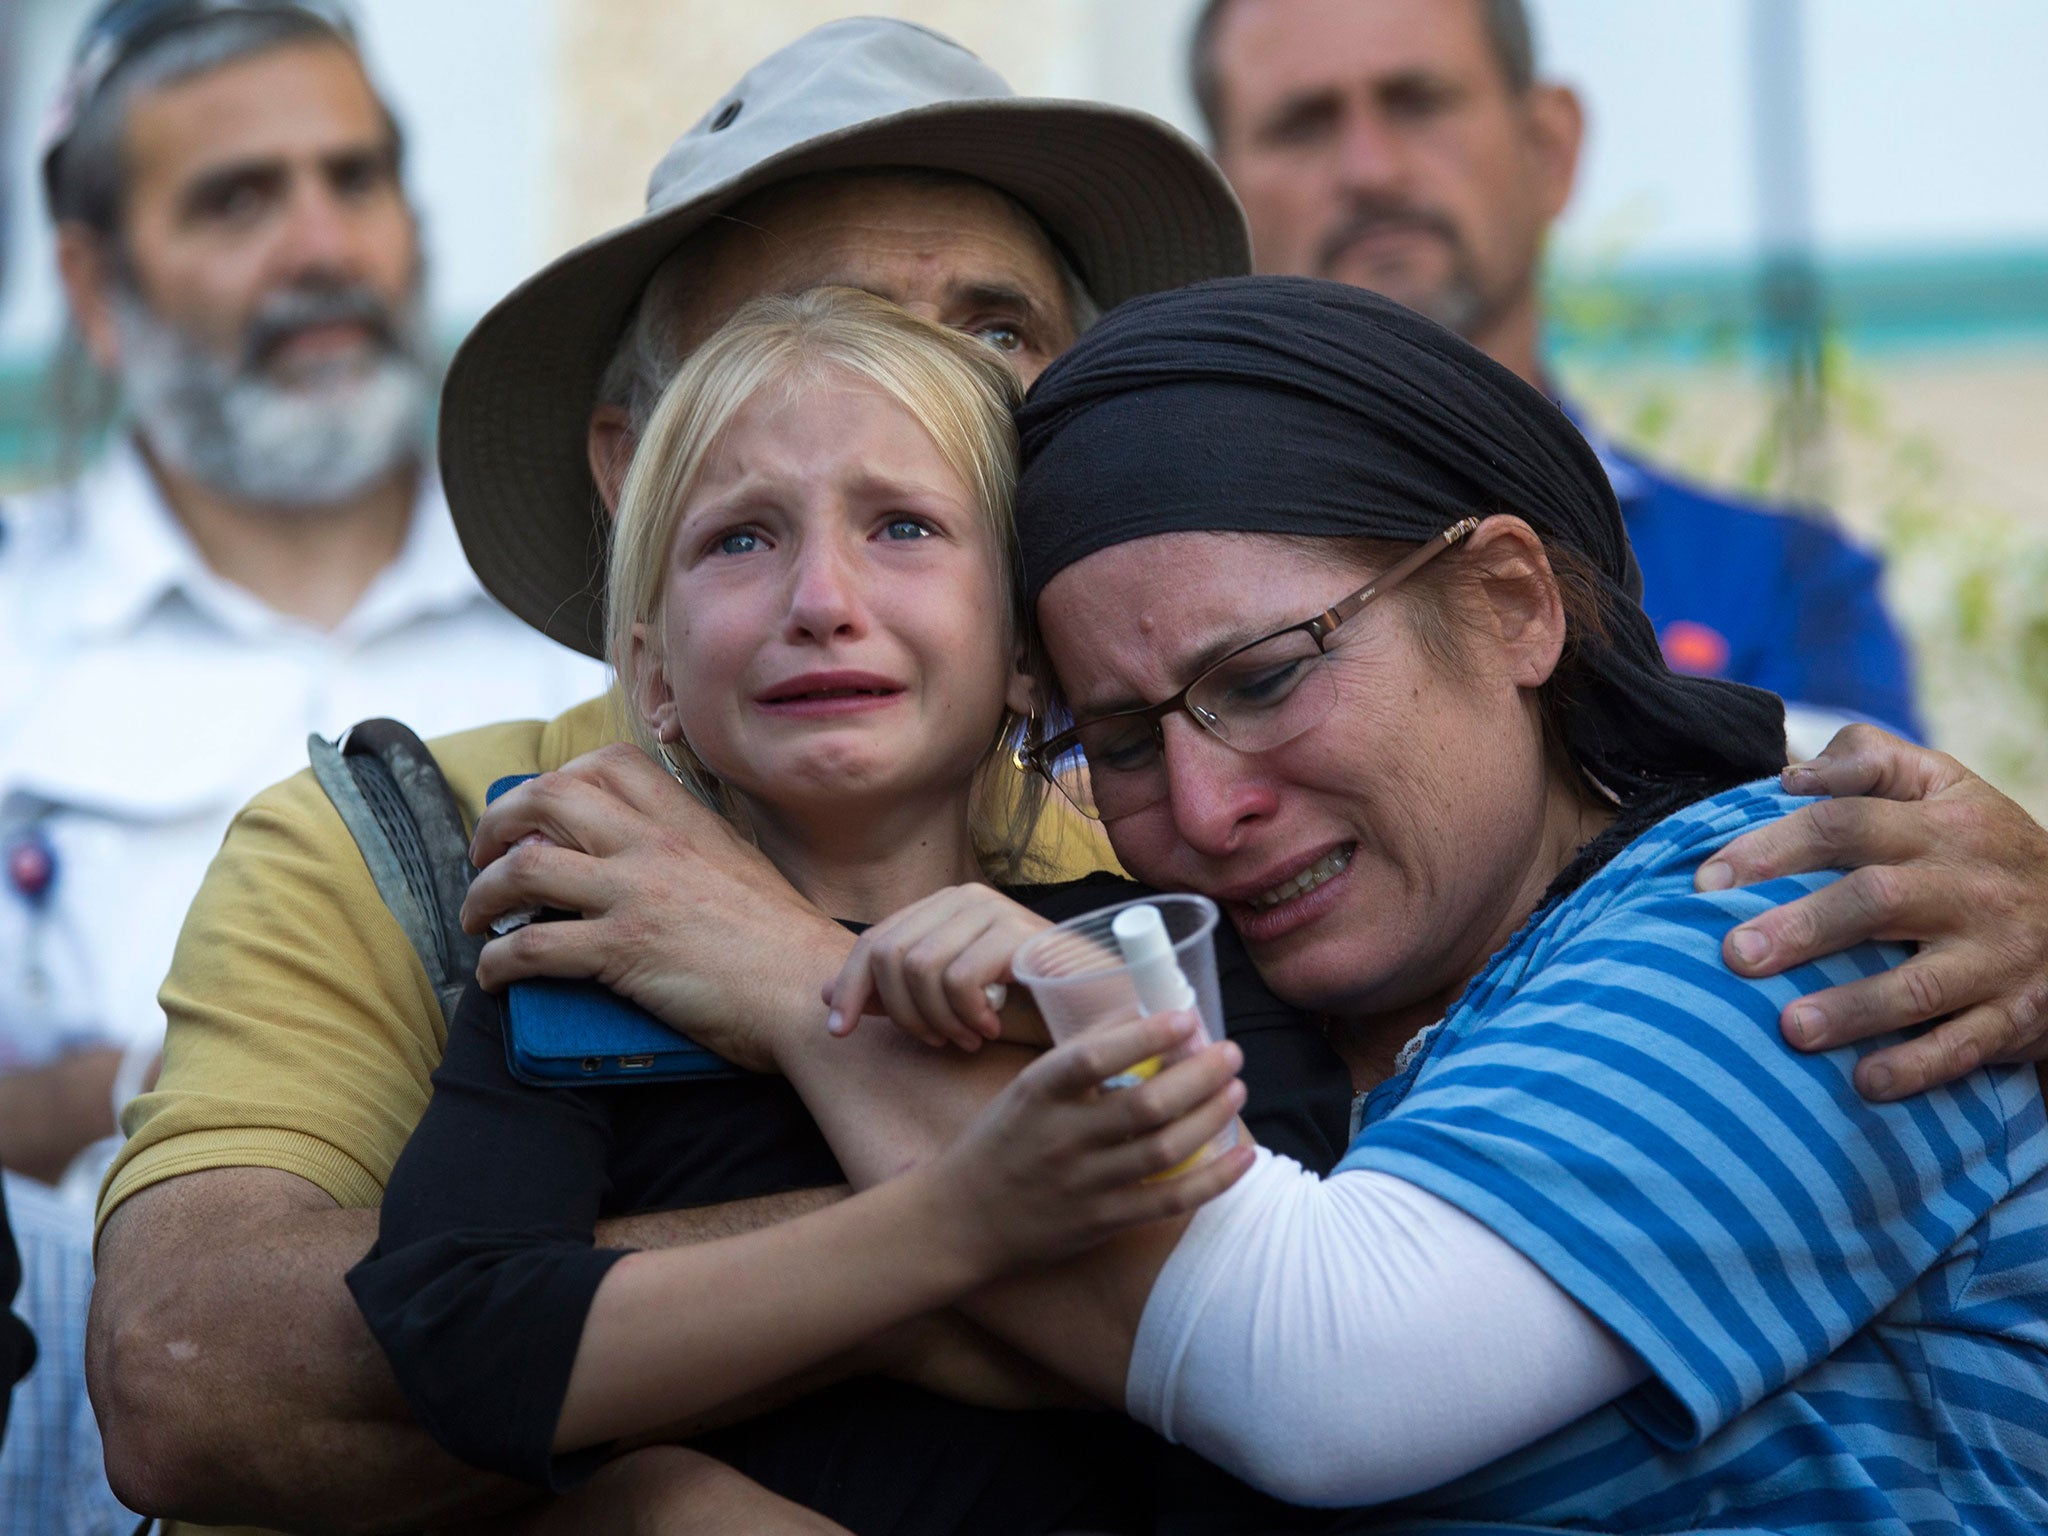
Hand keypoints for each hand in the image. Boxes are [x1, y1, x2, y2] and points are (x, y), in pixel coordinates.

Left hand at [462, 744, 852, 1073]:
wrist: (808, 992)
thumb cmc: (785, 944)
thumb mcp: (741, 868)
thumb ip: (693, 851)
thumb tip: (644, 860)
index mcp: (686, 822)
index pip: (606, 762)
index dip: (557, 778)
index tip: (539, 813)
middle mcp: (655, 846)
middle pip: (548, 798)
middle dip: (497, 822)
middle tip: (483, 855)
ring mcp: (637, 895)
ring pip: (525, 867)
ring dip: (482, 893)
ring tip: (477, 918)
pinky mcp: (625, 951)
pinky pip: (533, 945)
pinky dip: (497, 962)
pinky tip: (495, 976)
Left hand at [825, 884, 1053, 1050]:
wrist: (1099, 1013)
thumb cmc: (1027, 1009)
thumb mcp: (946, 1008)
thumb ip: (892, 996)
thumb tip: (825, 994)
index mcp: (942, 908)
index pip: (873, 941)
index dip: (849, 987)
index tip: (839, 1033)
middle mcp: (964, 897)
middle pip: (888, 954)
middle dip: (902, 1013)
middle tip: (936, 1041)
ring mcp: (993, 909)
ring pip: (919, 968)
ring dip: (937, 1019)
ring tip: (966, 1038)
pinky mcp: (1018, 931)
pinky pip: (959, 978)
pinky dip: (966, 1016)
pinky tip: (990, 1029)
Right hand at [929, 1010, 1251, 1275]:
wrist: (960, 1221)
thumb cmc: (1001, 1143)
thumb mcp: (1024, 1089)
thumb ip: (1077, 1058)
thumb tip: (1142, 1015)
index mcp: (1037, 1094)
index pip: (1094, 1057)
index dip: (1145, 1035)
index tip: (1186, 1017)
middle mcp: (1061, 1138)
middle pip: (1145, 1105)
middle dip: (1199, 1075)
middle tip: (1230, 1052)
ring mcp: (1084, 1184)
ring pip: (1164, 1150)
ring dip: (1210, 1116)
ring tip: (1237, 1089)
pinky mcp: (1102, 1222)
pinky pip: (1170, 1201)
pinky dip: (1214, 1179)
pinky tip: (1244, 1156)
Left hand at [1696, 724, 2047, 1099]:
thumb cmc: (1978, 845)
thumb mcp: (1943, 783)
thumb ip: (1867, 761)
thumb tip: (1790, 773)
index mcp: (1940, 825)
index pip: (1847, 824)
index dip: (1774, 847)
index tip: (1708, 879)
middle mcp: (1969, 887)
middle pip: (1877, 899)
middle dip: (1804, 927)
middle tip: (1735, 954)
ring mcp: (1996, 955)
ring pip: (1922, 984)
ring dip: (1855, 1007)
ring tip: (1791, 1027)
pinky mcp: (2018, 1015)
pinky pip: (1967, 1045)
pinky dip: (1918, 1065)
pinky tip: (1867, 1083)